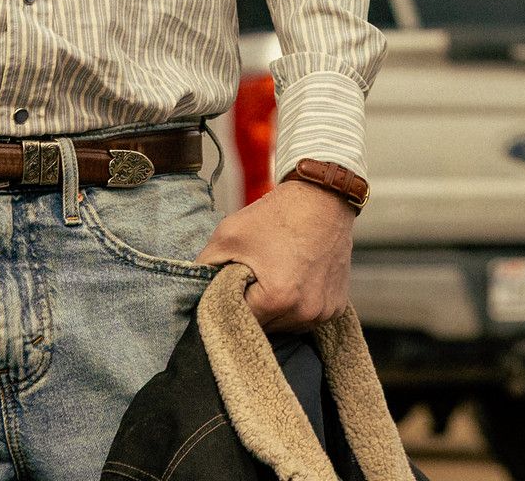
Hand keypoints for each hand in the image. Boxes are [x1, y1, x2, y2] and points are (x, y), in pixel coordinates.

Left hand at [198, 179, 354, 329]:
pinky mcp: (335, 308)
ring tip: (277, 276)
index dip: (229, 303)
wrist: (324, 196)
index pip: (237, 322)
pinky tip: (295, 279)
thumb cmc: (277, 214)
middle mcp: (304, 312)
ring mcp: (323, 312)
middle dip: (253, 307)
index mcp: (277, 299)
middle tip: (255, 277)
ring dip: (275, 310)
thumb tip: (189, 295)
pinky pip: (305, 318)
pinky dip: (296, 306)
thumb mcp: (228, 235)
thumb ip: (202, 269)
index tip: (233, 284)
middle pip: (263, 327)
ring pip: (284, 326)